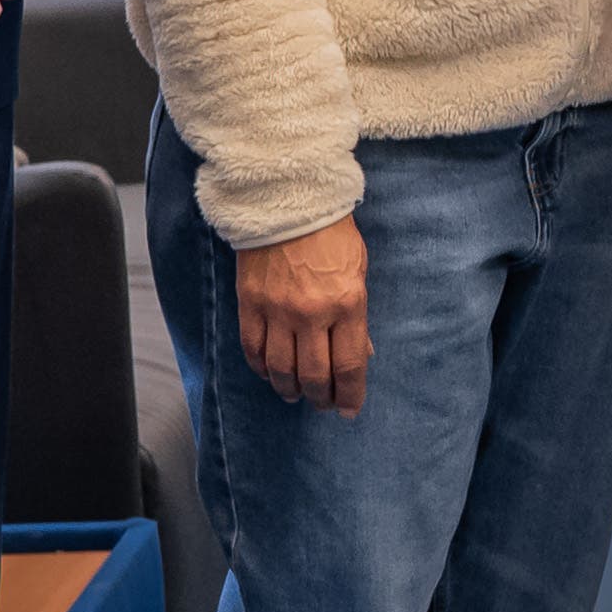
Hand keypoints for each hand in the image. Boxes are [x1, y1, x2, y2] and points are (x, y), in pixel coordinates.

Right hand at [233, 216, 370, 413]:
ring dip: (290, 389)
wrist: (287, 201)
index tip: (350, 410)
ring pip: (281, 368)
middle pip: (315, 374)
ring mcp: (277, 310)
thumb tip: (362, 353)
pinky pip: (253, 348)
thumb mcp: (358, 271)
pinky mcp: (249, 303)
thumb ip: (358, 316)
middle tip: (323, 405)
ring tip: (296, 394)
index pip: (350, 365)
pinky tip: (269, 373)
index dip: (350, 395)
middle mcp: (312, 313)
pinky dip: (261, 367)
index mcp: (347, 303)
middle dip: (321, 398)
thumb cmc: (332, 233)